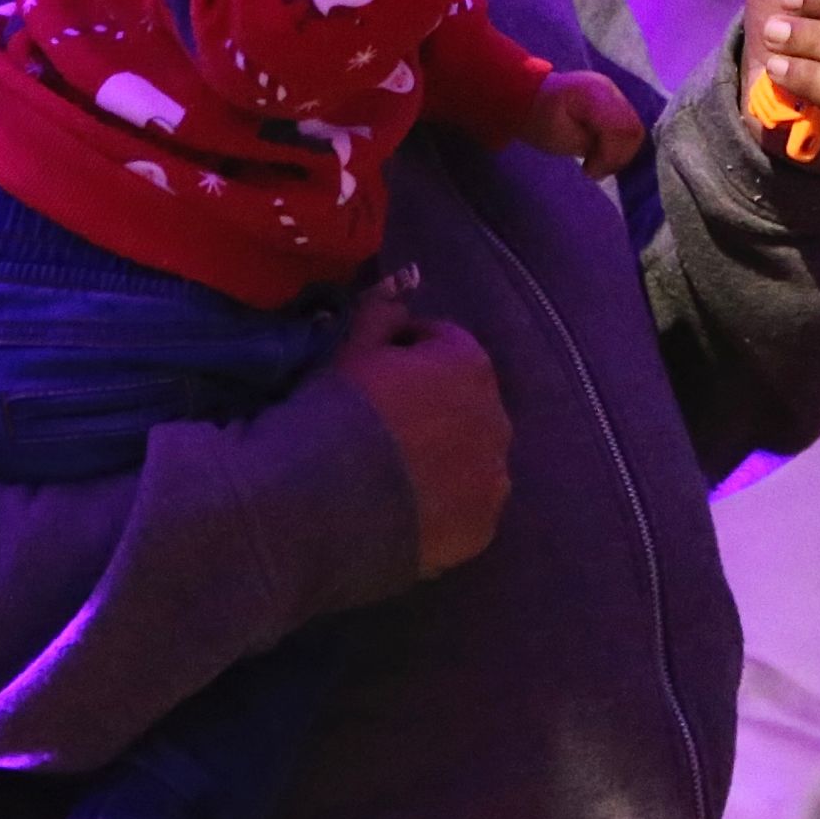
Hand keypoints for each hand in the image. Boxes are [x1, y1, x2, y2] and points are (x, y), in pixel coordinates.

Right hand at [330, 287, 510, 573]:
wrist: (321, 502)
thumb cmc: (335, 411)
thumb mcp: (351, 347)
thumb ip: (382, 312)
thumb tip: (400, 289)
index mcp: (470, 363)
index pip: (444, 344)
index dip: (406, 354)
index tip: (373, 374)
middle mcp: (497, 418)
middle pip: (465, 403)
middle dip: (433, 407)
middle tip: (381, 428)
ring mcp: (493, 478)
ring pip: (471, 457)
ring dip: (445, 457)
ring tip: (392, 476)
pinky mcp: (481, 529)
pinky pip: (466, 507)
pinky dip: (444, 506)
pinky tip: (404, 512)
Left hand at [529, 68, 647, 179]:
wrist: (532, 101)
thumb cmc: (539, 120)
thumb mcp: (556, 136)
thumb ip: (586, 145)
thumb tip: (605, 165)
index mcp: (594, 93)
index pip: (621, 127)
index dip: (611, 155)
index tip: (590, 170)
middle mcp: (611, 90)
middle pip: (633, 130)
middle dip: (617, 157)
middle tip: (593, 169)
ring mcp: (617, 95)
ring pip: (636, 132)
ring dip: (620, 154)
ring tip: (595, 162)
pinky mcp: (618, 105)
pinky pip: (630, 129)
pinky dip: (620, 148)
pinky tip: (600, 154)